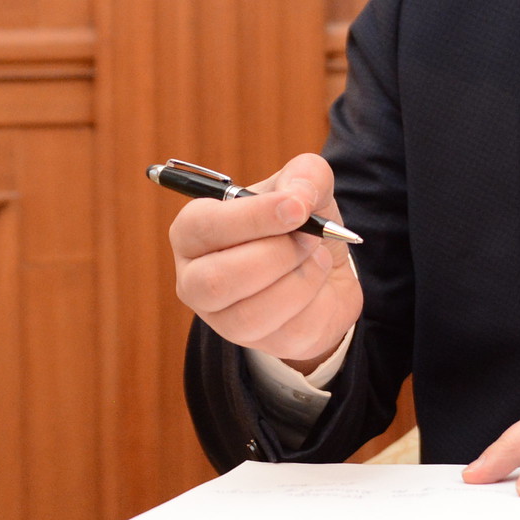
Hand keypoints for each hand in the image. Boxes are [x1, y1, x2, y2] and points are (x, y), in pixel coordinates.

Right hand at [169, 153, 361, 372]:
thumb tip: (299, 198)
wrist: (327, 268)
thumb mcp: (304, 185)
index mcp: (193, 233)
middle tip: (310, 237)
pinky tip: (318, 282)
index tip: (296, 207)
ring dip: (300, 278)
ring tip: (316, 257)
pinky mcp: (260, 344)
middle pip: (217, 280)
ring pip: (252, 312)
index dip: (252, 217)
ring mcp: (223, 319)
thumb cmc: (298, 223)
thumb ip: (304, 175)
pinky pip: (289, 330)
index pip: (203, 227)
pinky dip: (317, 300)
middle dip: (276, 255)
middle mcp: (195, 280)